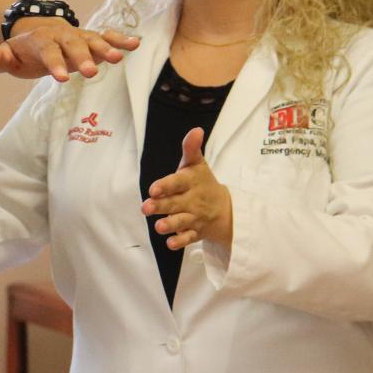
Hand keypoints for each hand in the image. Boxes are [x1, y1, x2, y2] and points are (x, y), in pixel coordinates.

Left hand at [0, 24, 138, 81]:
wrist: (37, 32)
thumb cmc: (23, 51)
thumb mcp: (6, 55)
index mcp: (42, 41)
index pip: (48, 52)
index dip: (55, 64)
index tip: (61, 78)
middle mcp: (62, 36)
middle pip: (73, 46)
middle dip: (82, 57)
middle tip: (91, 73)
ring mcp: (78, 36)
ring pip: (93, 40)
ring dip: (106, 47)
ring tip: (118, 58)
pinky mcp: (91, 39)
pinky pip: (107, 37)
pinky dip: (120, 39)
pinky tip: (135, 44)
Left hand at [141, 127, 233, 249]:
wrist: (226, 209)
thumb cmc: (203, 183)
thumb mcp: (197, 165)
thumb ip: (191, 149)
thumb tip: (196, 129)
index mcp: (191, 182)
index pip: (178, 182)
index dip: (166, 185)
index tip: (153, 188)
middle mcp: (192, 200)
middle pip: (175, 204)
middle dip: (161, 206)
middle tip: (146, 207)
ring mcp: (194, 217)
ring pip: (180, 222)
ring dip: (169, 224)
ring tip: (158, 226)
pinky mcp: (195, 232)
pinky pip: (188, 239)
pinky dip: (180, 242)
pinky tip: (170, 243)